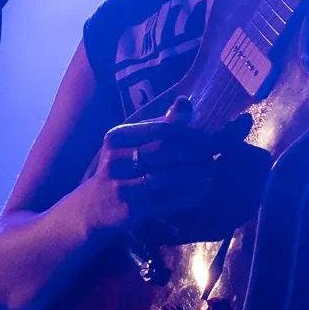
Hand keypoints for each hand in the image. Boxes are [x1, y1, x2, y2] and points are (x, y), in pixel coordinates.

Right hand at [81, 99, 235, 233]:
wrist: (95, 206)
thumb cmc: (123, 168)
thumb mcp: (134, 143)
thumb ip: (161, 124)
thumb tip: (185, 101)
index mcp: (118, 136)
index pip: (160, 130)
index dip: (189, 134)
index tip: (209, 139)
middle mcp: (115, 159)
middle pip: (165, 151)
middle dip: (194, 153)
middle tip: (213, 157)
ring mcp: (120, 185)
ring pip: (167, 176)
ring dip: (195, 175)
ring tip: (211, 173)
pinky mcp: (128, 209)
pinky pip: (166, 200)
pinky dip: (188, 196)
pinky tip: (202, 192)